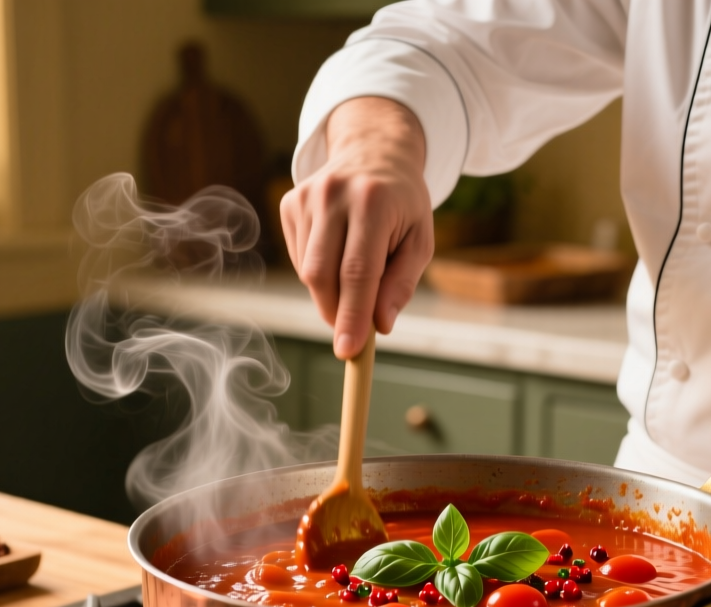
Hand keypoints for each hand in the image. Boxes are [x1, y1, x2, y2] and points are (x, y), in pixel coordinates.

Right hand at [281, 96, 433, 358]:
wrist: (374, 152)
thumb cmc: (403, 204)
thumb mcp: (420, 240)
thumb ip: (402, 284)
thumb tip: (381, 325)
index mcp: (374, 202)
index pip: (358, 271)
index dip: (352, 315)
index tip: (348, 350)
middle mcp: (334, 194)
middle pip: (324, 274)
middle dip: (336, 312)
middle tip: (352, 332)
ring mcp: (307, 196)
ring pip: (308, 270)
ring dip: (329, 293)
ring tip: (355, 279)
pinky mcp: (290, 202)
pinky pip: (299, 257)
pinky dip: (319, 272)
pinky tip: (338, 254)